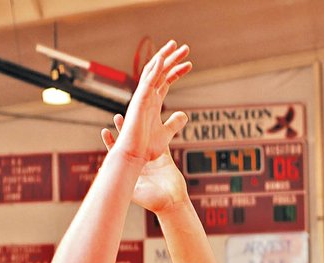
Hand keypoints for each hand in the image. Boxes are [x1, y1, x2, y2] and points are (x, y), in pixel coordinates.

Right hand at [102, 41, 190, 170]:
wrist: (134, 156)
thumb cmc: (146, 148)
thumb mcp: (166, 134)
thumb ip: (175, 123)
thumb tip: (185, 115)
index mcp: (153, 102)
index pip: (166, 81)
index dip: (177, 71)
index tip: (189, 64)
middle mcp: (147, 96)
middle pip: (161, 72)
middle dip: (173, 59)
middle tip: (185, 48)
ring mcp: (142, 97)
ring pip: (154, 72)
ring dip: (165, 58)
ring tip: (176, 46)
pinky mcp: (138, 101)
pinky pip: (147, 82)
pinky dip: (154, 70)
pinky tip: (162, 59)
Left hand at [102, 114, 187, 213]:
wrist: (171, 203)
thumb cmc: (152, 201)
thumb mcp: (133, 191)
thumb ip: (119, 181)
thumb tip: (100, 171)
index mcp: (132, 170)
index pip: (118, 153)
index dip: (111, 142)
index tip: (105, 131)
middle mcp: (141, 164)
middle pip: (130, 143)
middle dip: (123, 130)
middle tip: (117, 117)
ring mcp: (153, 161)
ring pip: (145, 140)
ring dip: (141, 129)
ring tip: (135, 116)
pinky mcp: (165, 159)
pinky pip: (163, 143)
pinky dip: (161, 133)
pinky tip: (156, 123)